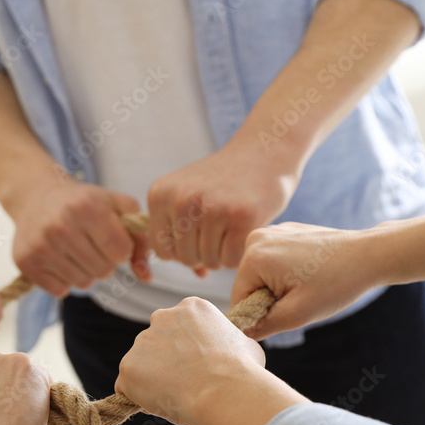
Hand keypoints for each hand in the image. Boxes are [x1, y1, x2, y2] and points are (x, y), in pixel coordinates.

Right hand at [10, 176, 149, 296]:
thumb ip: (139, 238)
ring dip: (86, 272)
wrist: (36, 196)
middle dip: (105, 262)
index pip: (121, 252)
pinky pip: (60, 291)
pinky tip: (59, 260)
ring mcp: (41, 245)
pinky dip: (64, 280)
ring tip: (76, 252)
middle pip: (104, 271)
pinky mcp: (25, 261)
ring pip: (83, 283)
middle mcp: (61, 225)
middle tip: (92, 245)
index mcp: (88, 207)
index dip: (121, 250)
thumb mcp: (117, 207)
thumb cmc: (84, 203)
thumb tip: (146, 277)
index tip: (112, 240)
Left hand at [115, 298, 304, 424]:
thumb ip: (231, 342)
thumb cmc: (243, 370)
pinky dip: (139, 398)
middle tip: (185, 385)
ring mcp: (141, 342)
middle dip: (166, 363)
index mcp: (191, 307)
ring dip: (152, 381)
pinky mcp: (128, 367)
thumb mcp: (246, 344)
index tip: (197, 367)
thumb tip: (234, 348)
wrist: (224, 390)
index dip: (187, 351)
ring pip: (142, 365)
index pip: (179, 328)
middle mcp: (161, 317)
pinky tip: (160, 406)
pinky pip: (127, 387)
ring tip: (177, 398)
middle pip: (157, 343)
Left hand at [147, 135, 301, 271]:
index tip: (199, 236)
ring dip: (223, 253)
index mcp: (160, 194)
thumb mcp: (187, 193)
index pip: (162, 250)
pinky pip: (231, 260)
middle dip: (204, 253)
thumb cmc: (224, 180)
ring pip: (209, 261)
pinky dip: (240, 253)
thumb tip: (196, 273)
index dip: (182, 250)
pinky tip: (245, 230)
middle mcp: (181, 200)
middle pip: (185, 258)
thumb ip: (178, 230)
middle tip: (221, 232)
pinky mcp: (241, 217)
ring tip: (232, 227)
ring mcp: (211, 209)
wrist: (264, 150)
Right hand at [232, 223, 373, 339]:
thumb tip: (241, 332)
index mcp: (254, 258)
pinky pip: (272, 260)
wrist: (369, 255)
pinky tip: (309, 271)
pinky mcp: (283, 230)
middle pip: (247, 284)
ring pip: (259, 273)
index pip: (239, 299)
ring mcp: (270, 231)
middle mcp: (256, 239)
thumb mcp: (297, 314)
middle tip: (300, 298)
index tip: (288, 311)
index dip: (259, 314)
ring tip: (306, 283)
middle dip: (268, 297)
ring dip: (277, 285)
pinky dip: (285, 270)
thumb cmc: (337, 283)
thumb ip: (262, 326)